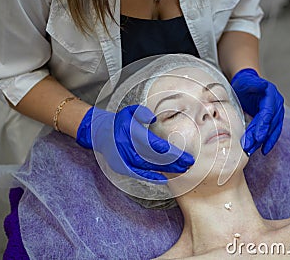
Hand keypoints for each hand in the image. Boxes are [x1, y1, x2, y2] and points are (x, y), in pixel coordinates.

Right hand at [76, 105, 194, 181]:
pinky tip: (164, 178)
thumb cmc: (119, 122)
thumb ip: (142, 112)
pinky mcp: (122, 167)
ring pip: (149, 167)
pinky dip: (152, 177)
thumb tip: (153, 118)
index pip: (155, 145)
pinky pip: (139, 174)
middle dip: (173, 162)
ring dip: (166, 170)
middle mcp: (128, 148)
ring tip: (182, 170)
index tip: (185, 155)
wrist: (100, 134)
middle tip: (189, 164)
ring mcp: (124, 159)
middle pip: (155, 158)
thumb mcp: (129, 111)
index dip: (171, 152)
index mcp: (131, 133)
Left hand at [231, 68, 283, 154]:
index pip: (268, 112)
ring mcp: (276, 112)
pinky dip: (268, 141)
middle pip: (270, 123)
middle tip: (248, 147)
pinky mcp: (273, 119)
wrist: (247, 83)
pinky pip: (272, 132)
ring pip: (272, 130)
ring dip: (262, 142)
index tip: (257, 137)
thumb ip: (254, 84)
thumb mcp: (246, 81)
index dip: (263, 125)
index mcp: (271, 93)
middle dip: (260, 136)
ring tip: (251, 150)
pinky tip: (263, 150)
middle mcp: (277, 103)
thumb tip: (263, 86)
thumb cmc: (245, 83)